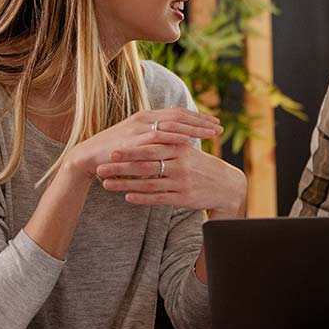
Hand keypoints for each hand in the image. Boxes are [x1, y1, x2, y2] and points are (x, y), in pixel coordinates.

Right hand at [64, 107, 222, 181]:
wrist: (87, 157)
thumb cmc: (115, 153)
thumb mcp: (139, 142)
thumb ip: (156, 139)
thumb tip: (177, 142)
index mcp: (147, 116)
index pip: (178, 113)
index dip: (197, 117)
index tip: (214, 122)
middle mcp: (144, 118)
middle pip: (180, 116)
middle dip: (201, 122)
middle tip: (220, 127)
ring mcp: (138, 127)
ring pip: (173, 124)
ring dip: (194, 129)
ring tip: (211, 133)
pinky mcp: (132, 140)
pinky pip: (157, 136)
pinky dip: (174, 138)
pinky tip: (189, 141)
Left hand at [96, 140, 246, 218]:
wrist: (227, 185)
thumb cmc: (201, 165)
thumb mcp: (188, 150)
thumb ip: (169, 141)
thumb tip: (149, 130)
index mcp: (181, 148)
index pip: (151, 147)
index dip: (130, 149)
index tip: (110, 150)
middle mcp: (181, 164)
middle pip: (146, 164)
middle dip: (122, 166)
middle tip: (101, 166)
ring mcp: (182, 182)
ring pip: (149, 183)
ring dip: (125, 184)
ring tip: (106, 184)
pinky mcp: (184, 198)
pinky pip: (159, 198)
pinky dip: (142, 197)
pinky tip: (127, 197)